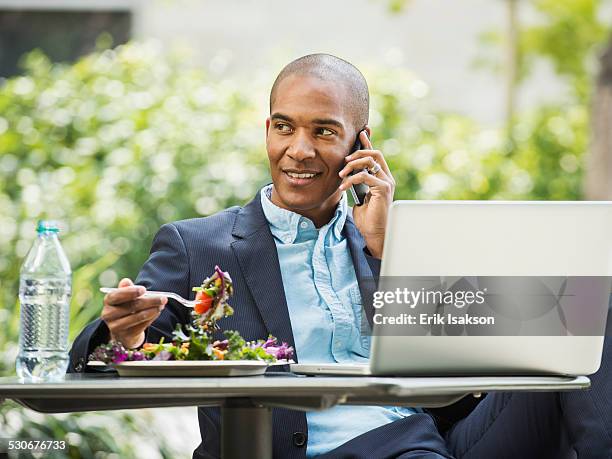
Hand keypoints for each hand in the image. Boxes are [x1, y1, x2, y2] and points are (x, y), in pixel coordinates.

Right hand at [101, 278, 166, 348]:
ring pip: (139, 316)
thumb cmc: (126, 307)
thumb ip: (127, 289)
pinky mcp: (125, 336)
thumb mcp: (125, 297)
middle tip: (163, 298)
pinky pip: (142, 325)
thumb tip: (126, 281)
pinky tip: (157, 312)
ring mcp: (116, 327)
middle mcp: (109, 314)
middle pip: (132, 306)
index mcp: (108, 301)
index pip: (116, 295)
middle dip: (150, 301)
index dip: (130, 292)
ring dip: (153, 310)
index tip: (144, 289)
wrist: (123, 329)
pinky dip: (152, 318)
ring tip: (162, 305)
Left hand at [338, 130, 394, 257]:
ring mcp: (387, 182)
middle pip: (375, 153)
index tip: (360, 132)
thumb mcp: (359, 196)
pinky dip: (351, 180)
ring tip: (341, 174)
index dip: (368, 143)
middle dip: (359, 152)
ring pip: (370, 161)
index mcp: (382, 178)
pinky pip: (365, 176)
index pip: (375, 155)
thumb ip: (357, 183)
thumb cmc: (367, 218)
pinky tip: (343, 187)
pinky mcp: (384, 189)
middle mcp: (387, 177)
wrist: (374, 233)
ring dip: (353, 165)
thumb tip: (347, 173)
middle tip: (345, 160)